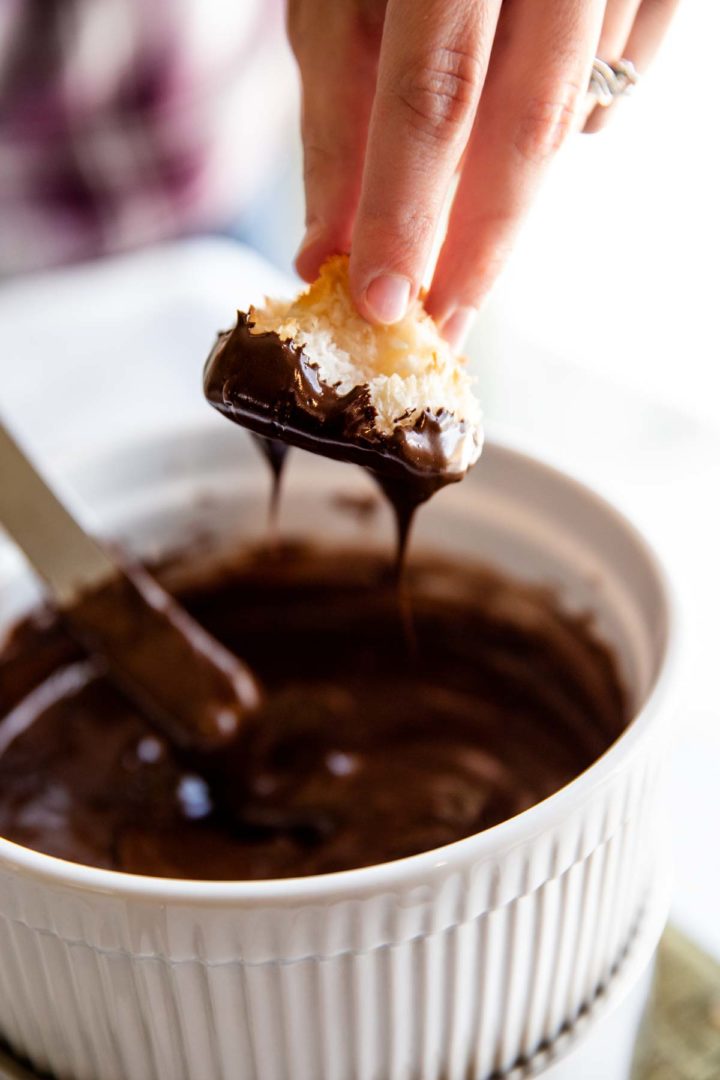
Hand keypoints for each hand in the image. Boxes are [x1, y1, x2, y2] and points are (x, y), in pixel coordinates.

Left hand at [288, 0, 678, 344]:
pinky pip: (619, 83)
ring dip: (512, 185)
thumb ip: (338, 118)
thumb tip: (327, 254)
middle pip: (526, 120)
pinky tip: (527, 118)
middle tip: (441, 326)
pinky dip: (570, 123)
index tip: (382, 303)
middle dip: (477, 243)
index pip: (429, 92)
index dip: (404, 208)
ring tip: (468, 214)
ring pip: (572, 112)